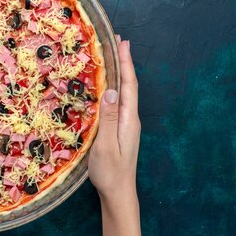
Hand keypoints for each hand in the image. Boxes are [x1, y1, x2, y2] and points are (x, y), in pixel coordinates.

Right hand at [89, 36, 140, 203]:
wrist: (118, 193)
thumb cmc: (110, 173)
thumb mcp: (106, 146)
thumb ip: (107, 119)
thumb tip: (110, 90)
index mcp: (128, 119)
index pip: (128, 85)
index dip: (126, 63)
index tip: (123, 43)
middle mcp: (129, 118)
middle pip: (128, 85)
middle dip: (124, 62)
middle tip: (117, 41)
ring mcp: (125, 124)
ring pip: (123, 92)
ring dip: (119, 73)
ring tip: (112, 56)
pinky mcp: (119, 129)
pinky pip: (117, 102)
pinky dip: (113, 87)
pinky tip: (106, 85)